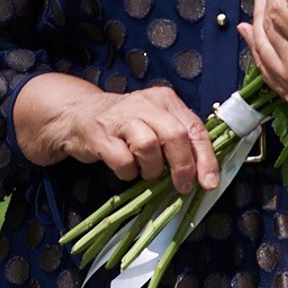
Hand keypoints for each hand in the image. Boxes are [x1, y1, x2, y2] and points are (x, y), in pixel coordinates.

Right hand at [12, 75, 219, 192]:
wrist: (78, 115)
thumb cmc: (126, 124)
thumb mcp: (156, 123)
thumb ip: (179, 141)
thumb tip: (204, 173)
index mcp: (166, 100)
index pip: (194, 128)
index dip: (205, 158)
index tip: (209, 182)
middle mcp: (146, 104)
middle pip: (175, 135)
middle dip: (183, 166)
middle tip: (182, 186)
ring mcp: (121, 118)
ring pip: (149, 146)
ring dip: (152, 169)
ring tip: (146, 172)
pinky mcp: (100, 135)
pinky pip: (123, 160)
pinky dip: (129, 173)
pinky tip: (126, 170)